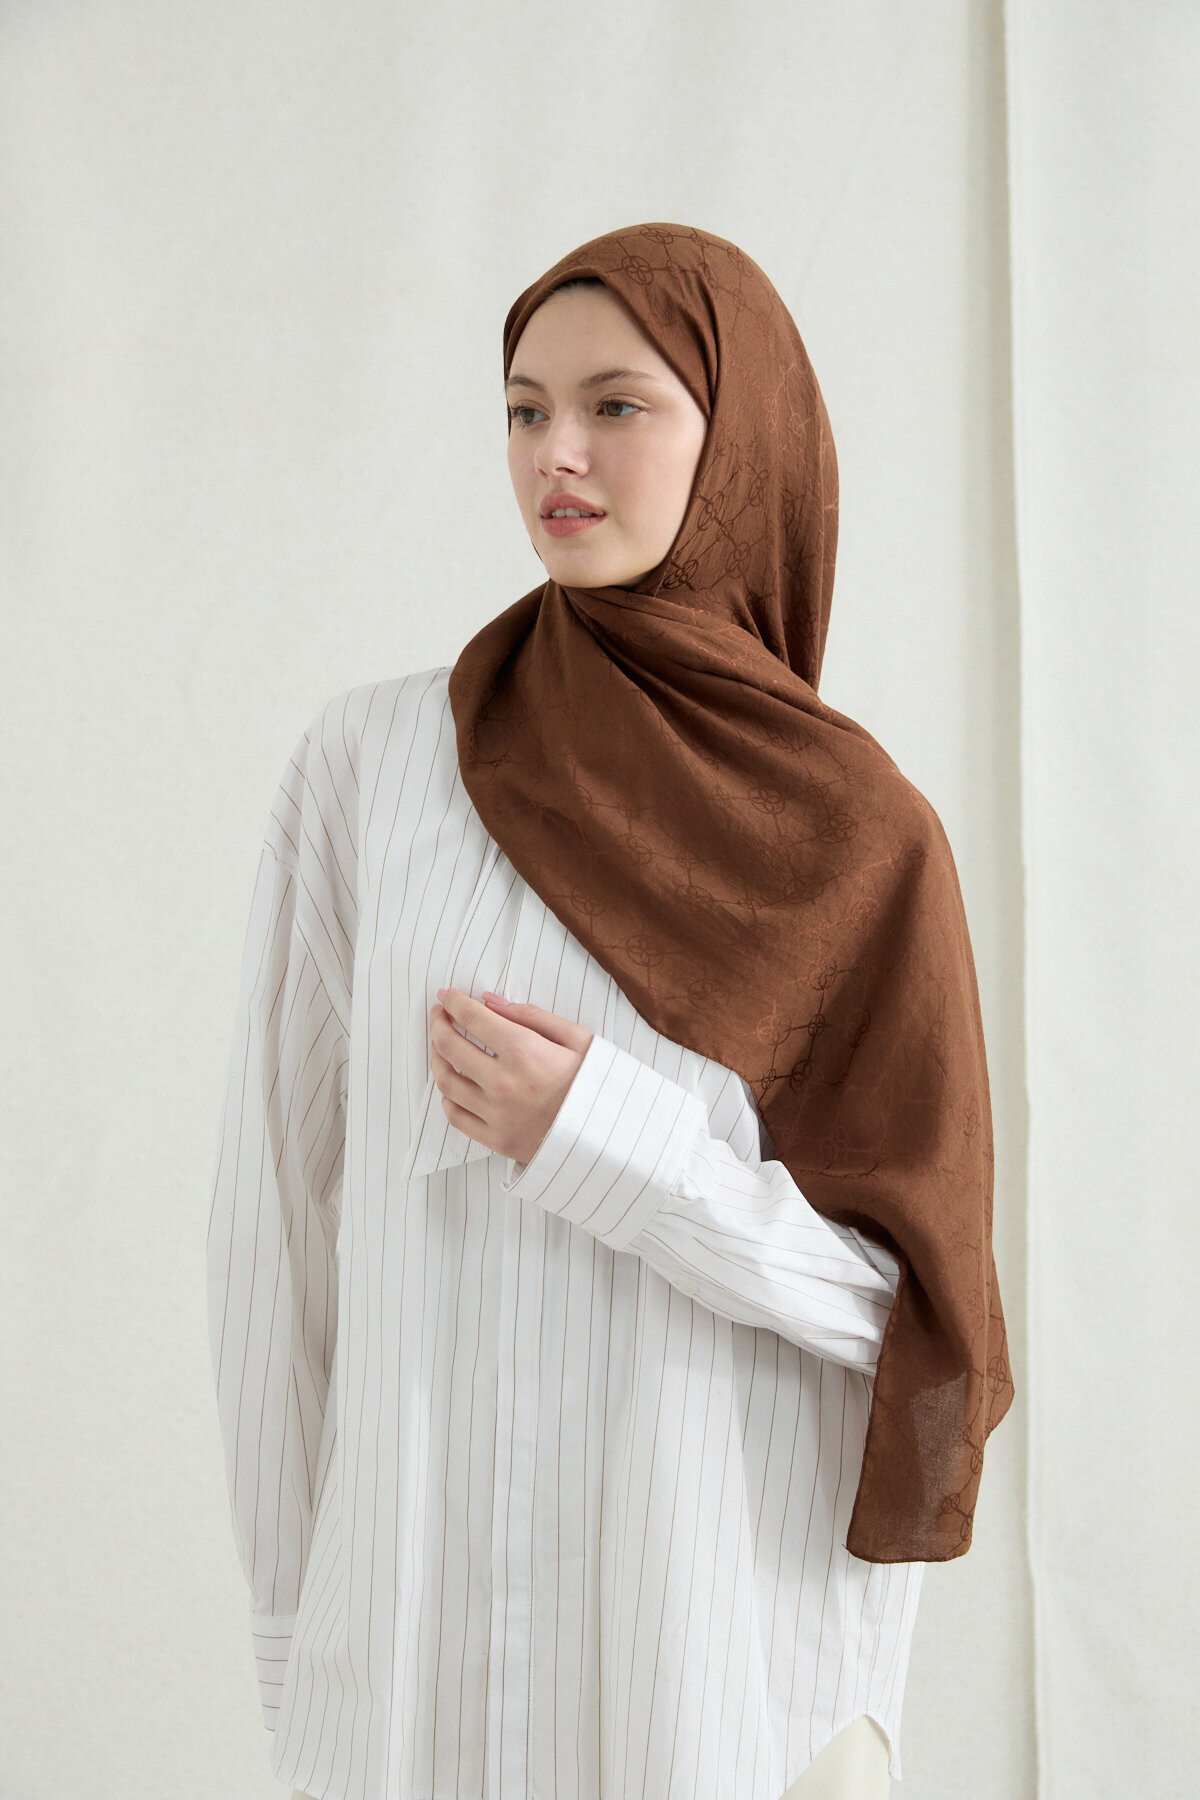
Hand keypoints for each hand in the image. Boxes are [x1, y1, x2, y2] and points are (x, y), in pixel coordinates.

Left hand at [429, 986, 593, 1164]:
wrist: (612, 1137)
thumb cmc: (596, 1084)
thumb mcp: (576, 1037)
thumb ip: (530, 1016)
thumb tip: (490, 1001)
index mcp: (524, 1052)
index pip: (472, 1019)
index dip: (454, 1002)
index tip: (446, 995)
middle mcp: (503, 1084)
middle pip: (450, 1047)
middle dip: (438, 1024)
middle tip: (439, 1015)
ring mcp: (497, 1115)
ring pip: (447, 1082)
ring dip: (437, 1059)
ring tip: (439, 1047)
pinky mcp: (497, 1140)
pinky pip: (457, 1117)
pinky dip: (447, 1098)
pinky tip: (452, 1085)